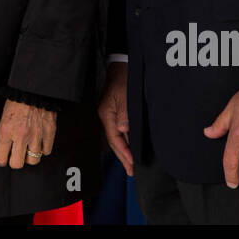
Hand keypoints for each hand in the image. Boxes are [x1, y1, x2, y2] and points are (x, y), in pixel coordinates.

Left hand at [0, 100, 56, 169]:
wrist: (34, 88)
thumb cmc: (17, 100)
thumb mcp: (3, 117)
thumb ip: (4, 135)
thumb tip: (5, 150)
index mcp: (6, 131)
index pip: (0, 158)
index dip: (0, 159)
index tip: (2, 157)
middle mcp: (21, 136)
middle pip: (17, 164)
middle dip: (15, 161)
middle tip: (15, 155)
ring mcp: (36, 135)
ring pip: (33, 160)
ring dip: (30, 155)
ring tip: (28, 147)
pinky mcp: (49, 132)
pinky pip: (46, 151)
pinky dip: (43, 148)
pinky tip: (39, 142)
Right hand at [98, 61, 132, 175]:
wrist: (120, 67)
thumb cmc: (122, 78)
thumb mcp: (124, 95)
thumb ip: (123, 113)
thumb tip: (123, 129)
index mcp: (106, 114)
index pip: (115, 139)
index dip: (123, 153)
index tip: (132, 164)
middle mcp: (107, 117)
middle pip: (114, 142)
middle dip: (122, 157)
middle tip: (131, 171)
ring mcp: (111, 115)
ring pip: (117, 138)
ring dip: (124, 151)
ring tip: (131, 164)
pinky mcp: (116, 113)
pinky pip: (120, 131)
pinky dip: (125, 141)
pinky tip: (130, 147)